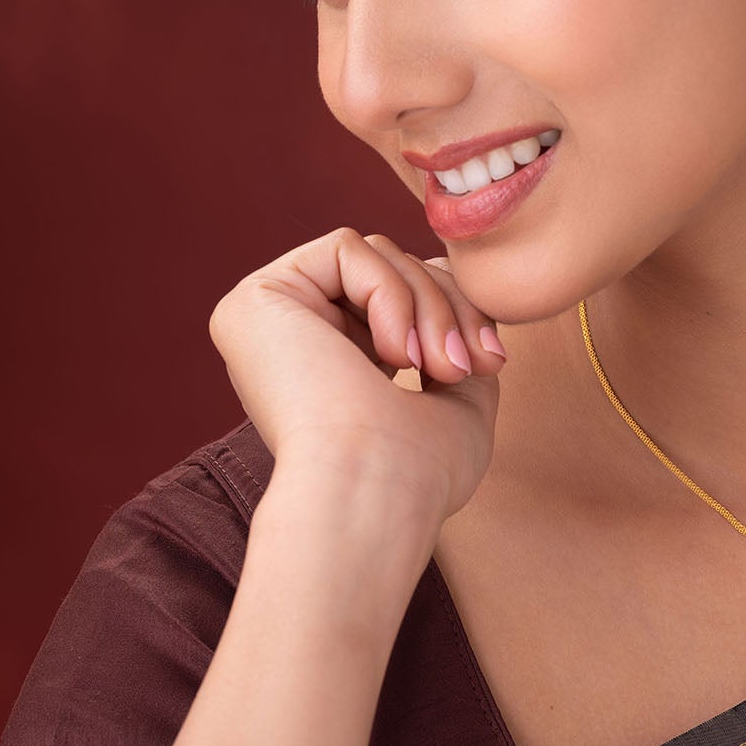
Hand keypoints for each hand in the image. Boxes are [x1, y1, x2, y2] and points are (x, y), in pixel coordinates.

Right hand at [207, 228, 506, 525]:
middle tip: (470, 365)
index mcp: (331, 366)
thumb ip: (454, 339)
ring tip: (438, 368)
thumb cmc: (419, 475)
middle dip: (450, 307)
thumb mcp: (459, 399)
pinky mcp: (254, 300)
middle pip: (395, 269)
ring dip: (429, 305)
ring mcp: (268, 321)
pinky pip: (345, 247)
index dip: (457, 309)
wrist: (376, 498)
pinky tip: (391, 356)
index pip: (403, 294)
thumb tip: (456, 285)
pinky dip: (389, 293)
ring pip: (378, 255)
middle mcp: (292, 340)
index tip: (491, 361)